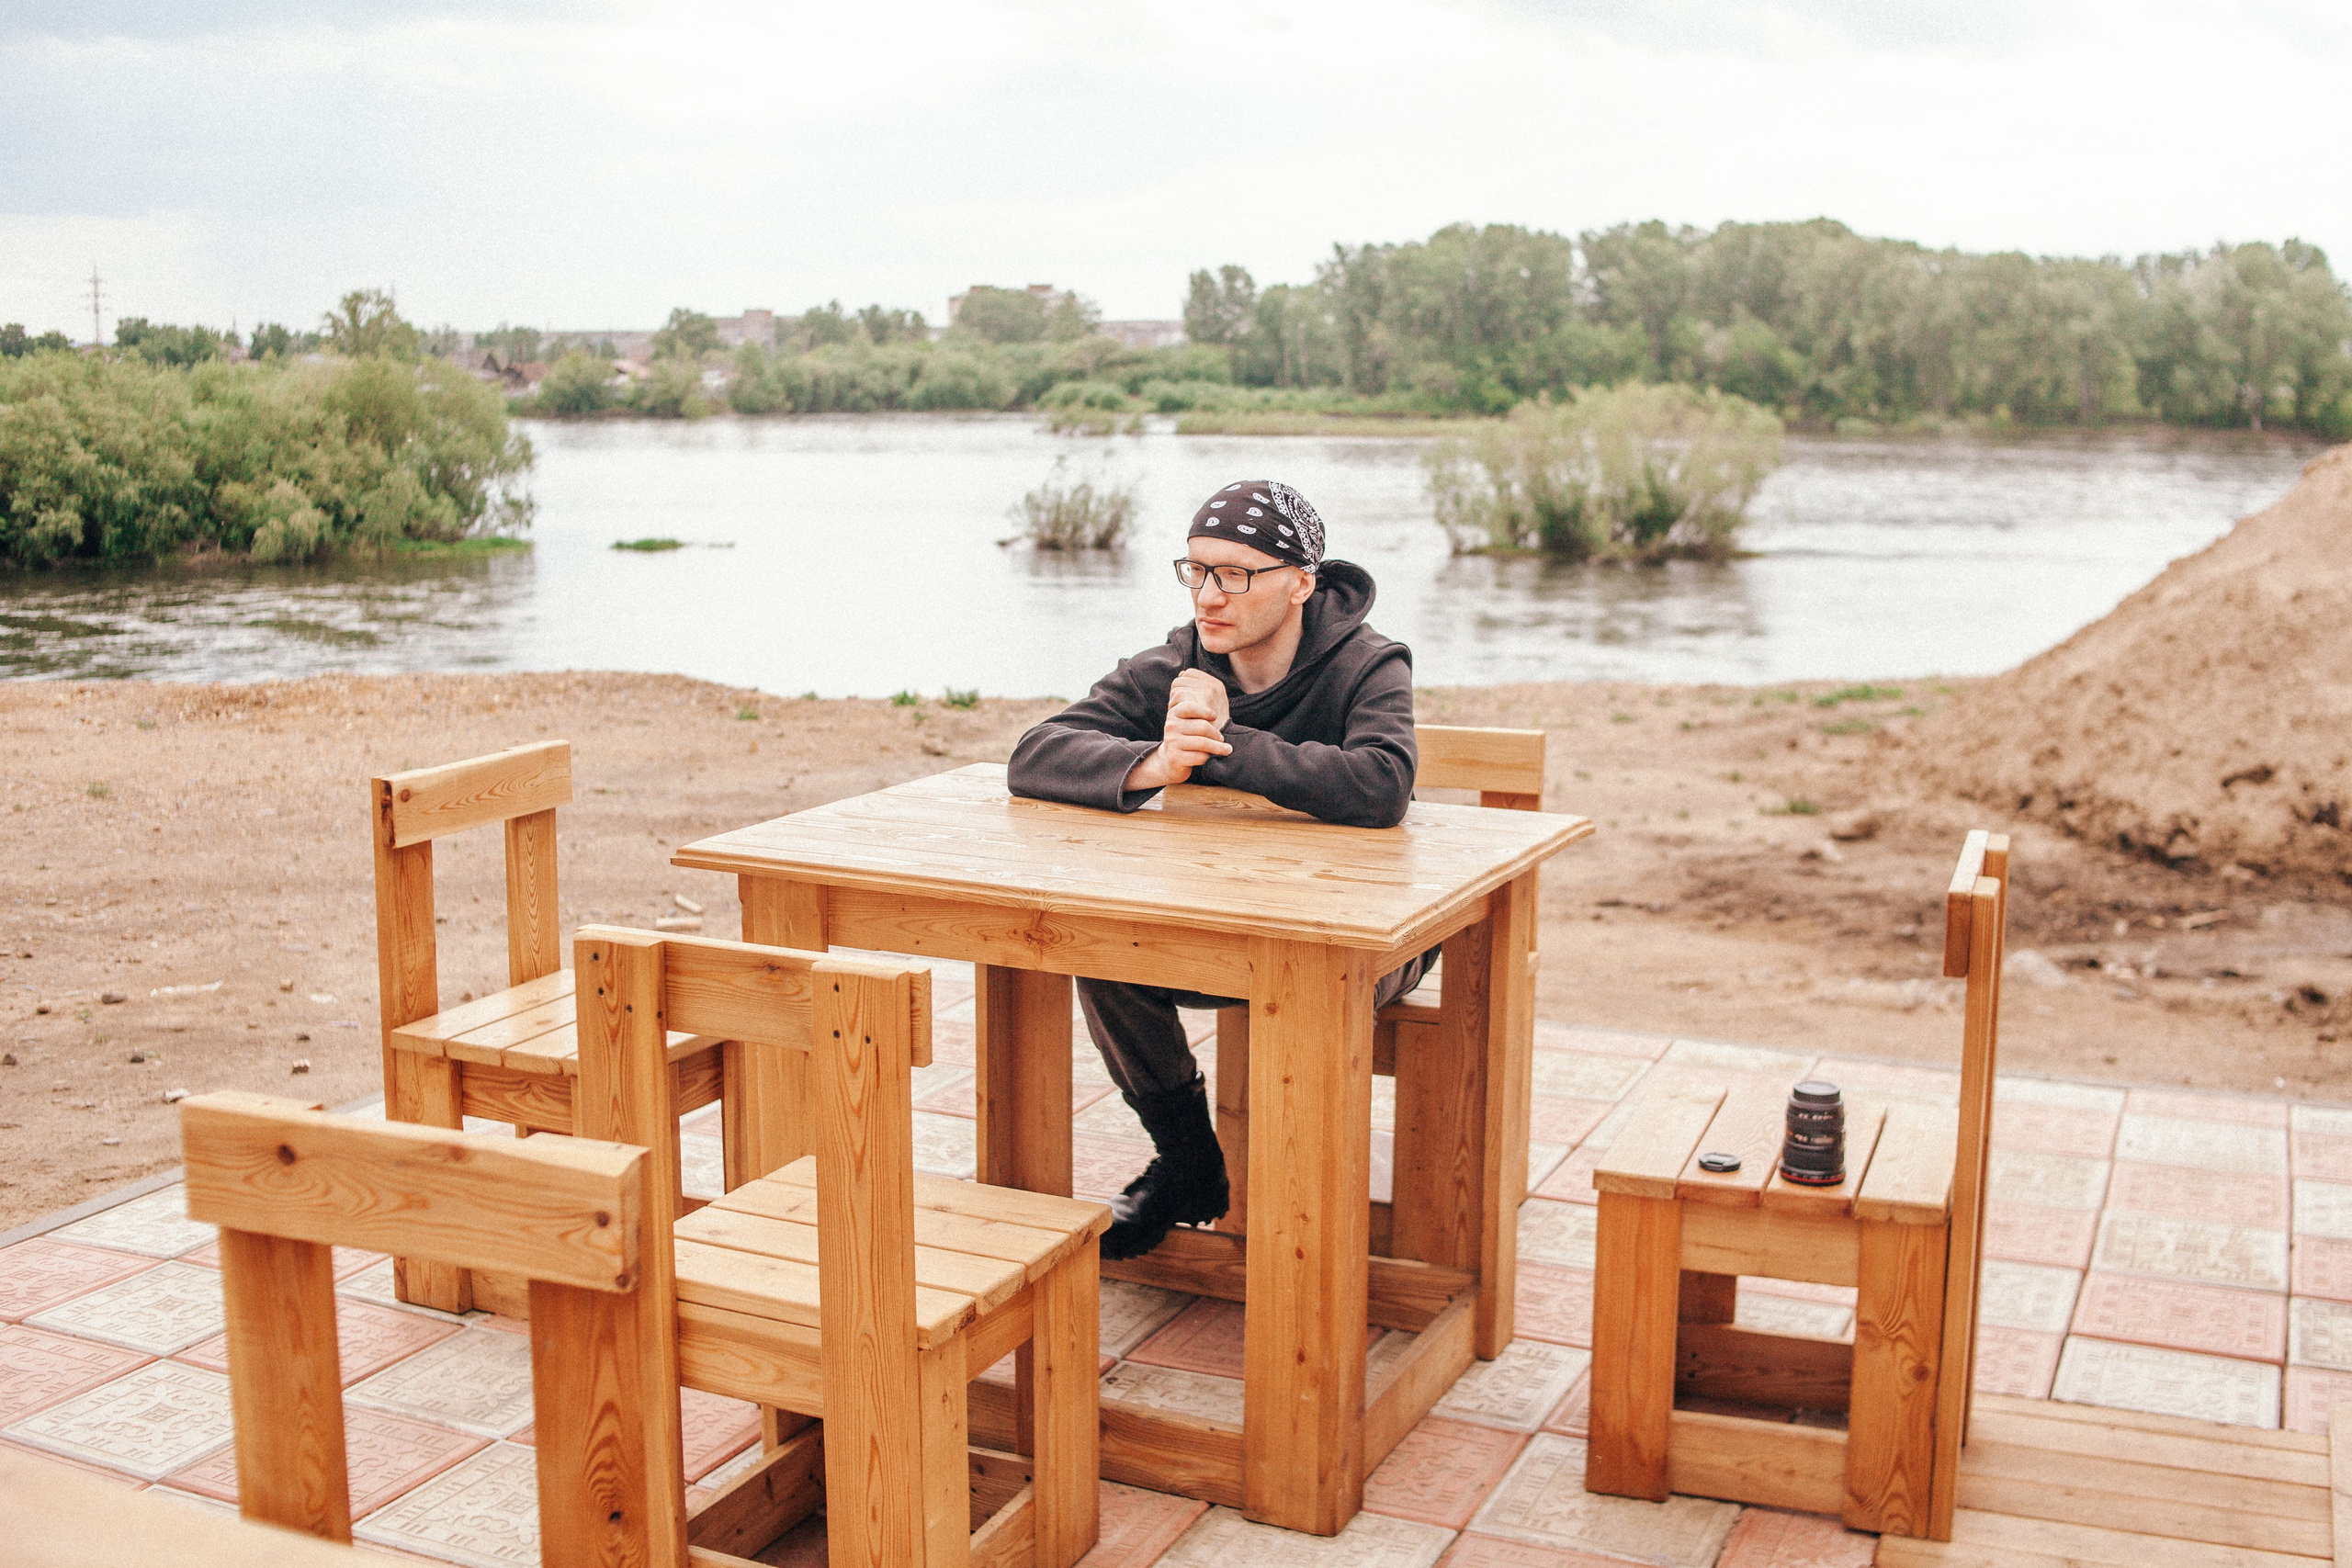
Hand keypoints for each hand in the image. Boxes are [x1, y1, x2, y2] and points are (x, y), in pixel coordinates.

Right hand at [1125, 671, 1232, 790]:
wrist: (1172, 760)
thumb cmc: (1188, 736)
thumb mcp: (1190, 719)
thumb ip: (1199, 704)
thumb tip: (1207, 684)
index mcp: (1175, 713)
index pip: (1190, 707)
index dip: (1205, 711)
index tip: (1214, 716)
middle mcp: (1171, 726)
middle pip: (1202, 726)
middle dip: (1217, 734)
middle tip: (1222, 738)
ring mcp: (1172, 742)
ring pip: (1202, 742)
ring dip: (1218, 747)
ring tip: (1226, 749)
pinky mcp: (1176, 758)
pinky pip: (1199, 757)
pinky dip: (1209, 758)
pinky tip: (1211, 758)